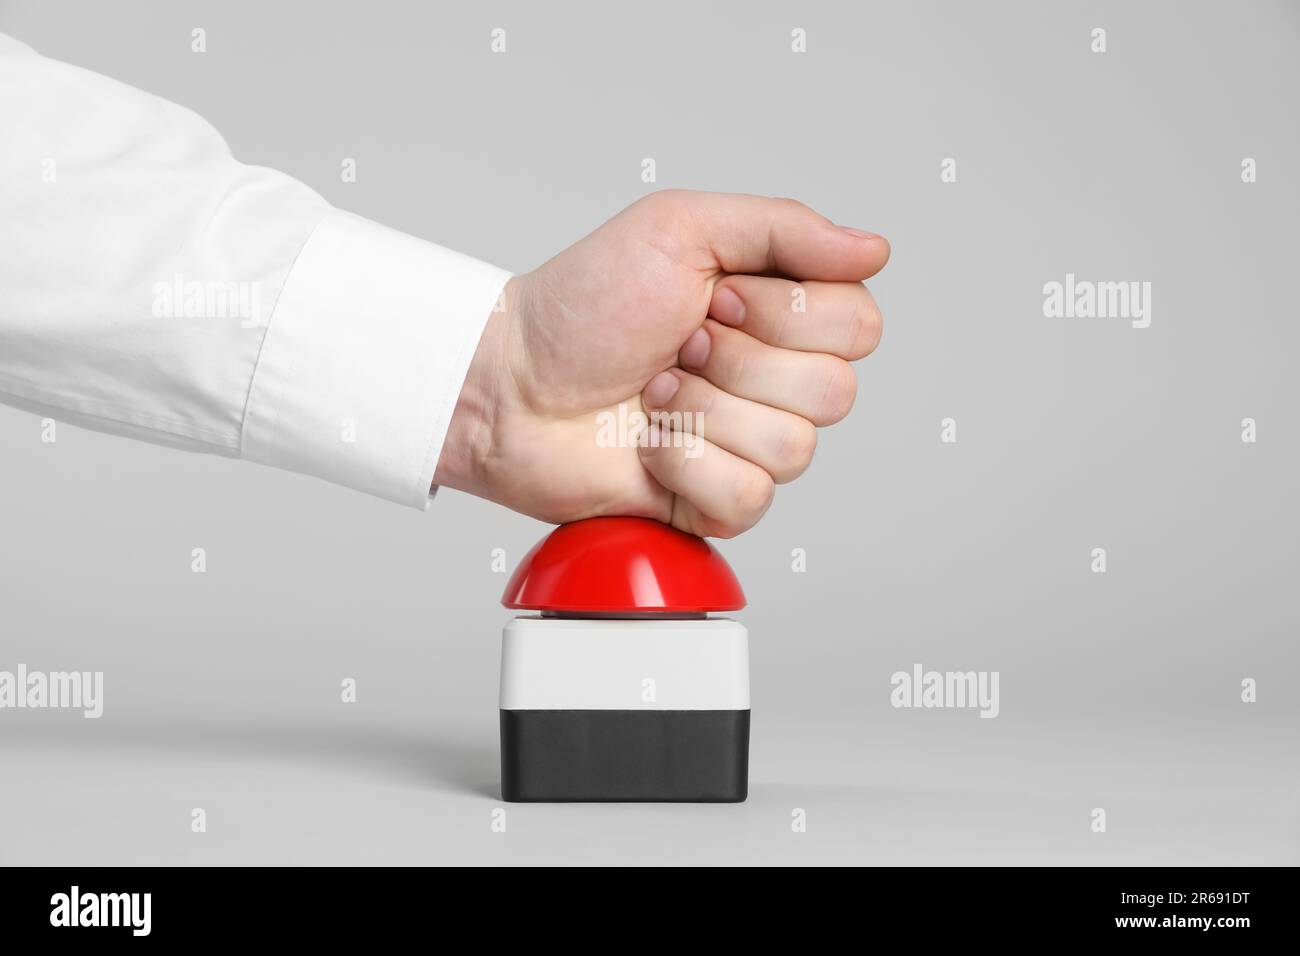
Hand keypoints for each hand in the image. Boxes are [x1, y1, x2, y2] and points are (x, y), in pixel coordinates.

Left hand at [434, 190, 888, 536]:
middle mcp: (772, 381)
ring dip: (704, 412)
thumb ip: (785, 228)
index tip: (716, 297)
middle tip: (677, 346)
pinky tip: (648, 447)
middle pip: (834, 391)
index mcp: (778, 314)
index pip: (858, 324)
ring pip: (793, 447)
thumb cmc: (582, 305)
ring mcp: (747, 445)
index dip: (786, 314)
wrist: (511, 385)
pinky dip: (685, 465)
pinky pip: (748, 497)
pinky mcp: (715, 503)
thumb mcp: (681, 227)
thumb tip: (874, 248)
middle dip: (737, 362)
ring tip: (653, 395)